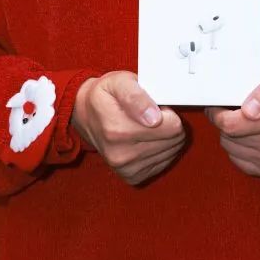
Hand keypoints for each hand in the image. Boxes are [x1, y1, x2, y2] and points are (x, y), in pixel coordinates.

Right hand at [72, 72, 185, 186]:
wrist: (85, 115)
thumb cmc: (105, 95)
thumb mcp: (118, 82)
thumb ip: (136, 96)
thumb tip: (154, 118)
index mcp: (117, 129)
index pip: (173, 127)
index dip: (168, 112)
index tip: (155, 107)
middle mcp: (120, 153)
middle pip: (174, 140)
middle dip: (168, 125)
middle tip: (150, 116)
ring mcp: (126, 168)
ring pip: (172, 152)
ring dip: (164, 138)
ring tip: (145, 127)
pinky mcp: (132, 176)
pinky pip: (164, 163)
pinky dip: (159, 150)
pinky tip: (145, 140)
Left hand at [206, 70, 259, 180]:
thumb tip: (248, 110)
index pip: (231, 124)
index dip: (217, 114)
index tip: (217, 105)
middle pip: (228, 137)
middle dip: (225, 122)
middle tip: (231, 110)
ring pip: (231, 149)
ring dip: (231, 135)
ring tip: (244, 123)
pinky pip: (239, 161)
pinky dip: (239, 149)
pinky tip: (251, 137)